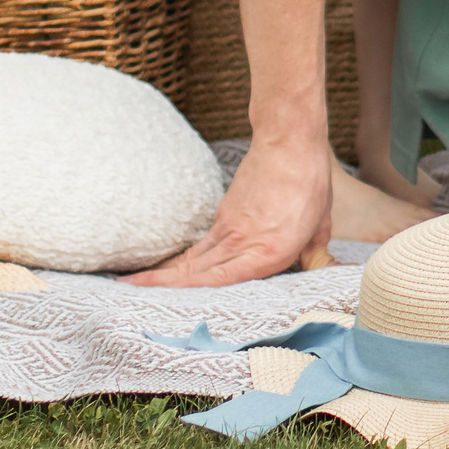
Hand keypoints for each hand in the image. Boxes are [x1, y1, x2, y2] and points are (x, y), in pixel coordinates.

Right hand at [124, 130, 330, 285]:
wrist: (289, 141)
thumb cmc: (309, 181)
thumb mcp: (320, 224)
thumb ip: (313, 253)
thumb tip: (315, 267)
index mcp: (269, 251)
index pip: (224, 282)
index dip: (194, 296)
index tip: (170, 308)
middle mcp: (242, 242)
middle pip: (196, 272)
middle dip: (161, 287)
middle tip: (128, 297)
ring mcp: (229, 226)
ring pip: (192, 259)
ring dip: (163, 274)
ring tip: (133, 286)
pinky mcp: (225, 212)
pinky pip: (201, 244)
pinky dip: (183, 259)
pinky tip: (172, 268)